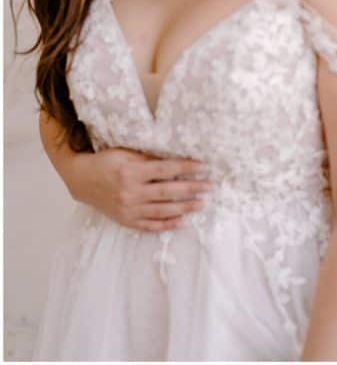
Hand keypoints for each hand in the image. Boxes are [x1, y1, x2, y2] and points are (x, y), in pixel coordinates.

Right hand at [66, 148, 211, 231]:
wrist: (81, 180)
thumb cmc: (107, 162)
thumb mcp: (126, 153)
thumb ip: (149, 158)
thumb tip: (177, 158)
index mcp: (132, 172)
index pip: (166, 170)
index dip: (187, 168)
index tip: (205, 167)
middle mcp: (130, 192)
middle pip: (168, 191)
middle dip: (192, 188)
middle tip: (211, 187)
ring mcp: (128, 209)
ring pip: (162, 210)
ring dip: (185, 207)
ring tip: (203, 204)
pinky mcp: (125, 220)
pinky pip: (150, 225)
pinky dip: (167, 224)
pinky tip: (183, 222)